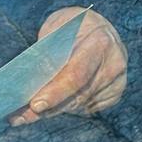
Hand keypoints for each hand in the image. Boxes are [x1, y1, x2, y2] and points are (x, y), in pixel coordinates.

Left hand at [8, 6, 127, 126]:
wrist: (98, 26)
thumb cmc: (71, 26)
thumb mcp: (57, 27)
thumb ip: (47, 51)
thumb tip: (30, 82)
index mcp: (99, 41)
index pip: (76, 74)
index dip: (55, 92)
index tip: (35, 105)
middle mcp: (114, 62)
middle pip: (79, 94)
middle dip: (50, 106)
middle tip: (23, 116)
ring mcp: (118, 80)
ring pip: (82, 103)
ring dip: (54, 110)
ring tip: (27, 114)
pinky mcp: (115, 92)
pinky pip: (88, 106)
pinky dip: (66, 108)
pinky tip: (49, 108)